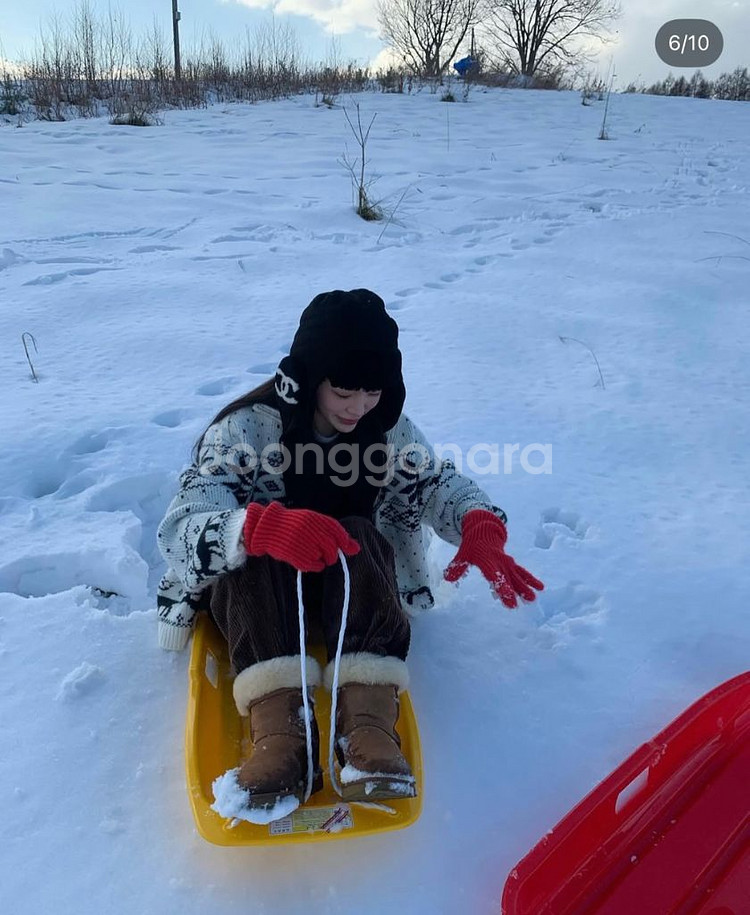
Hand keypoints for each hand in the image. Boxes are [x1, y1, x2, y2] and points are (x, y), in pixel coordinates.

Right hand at [243, 501, 359, 571]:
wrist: (266, 528)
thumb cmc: (292, 525)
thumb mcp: (311, 522)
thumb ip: (333, 533)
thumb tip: (356, 548)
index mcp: (313, 519)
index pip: (337, 531)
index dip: (345, 541)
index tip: (349, 548)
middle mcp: (309, 530)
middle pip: (332, 548)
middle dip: (333, 554)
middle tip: (328, 555)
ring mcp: (301, 543)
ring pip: (323, 557)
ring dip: (322, 559)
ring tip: (311, 553)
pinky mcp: (295, 555)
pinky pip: (314, 566)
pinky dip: (315, 566)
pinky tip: (308, 561)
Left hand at [444, 509, 543, 607]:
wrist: (484, 530)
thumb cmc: (472, 545)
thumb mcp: (462, 554)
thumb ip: (457, 566)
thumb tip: (448, 578)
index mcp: (487, 561)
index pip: (495, 576)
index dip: (502, 588)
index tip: (508, 601)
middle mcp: (500, 562)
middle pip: (509, 578)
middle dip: (515, 591)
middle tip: (523, 603)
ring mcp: (507, 562)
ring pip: (518, 575)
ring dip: (525, 586)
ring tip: (533, 598)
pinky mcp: (511, 563)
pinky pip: (522, 571)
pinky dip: (530, 578)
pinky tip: (540, 587)